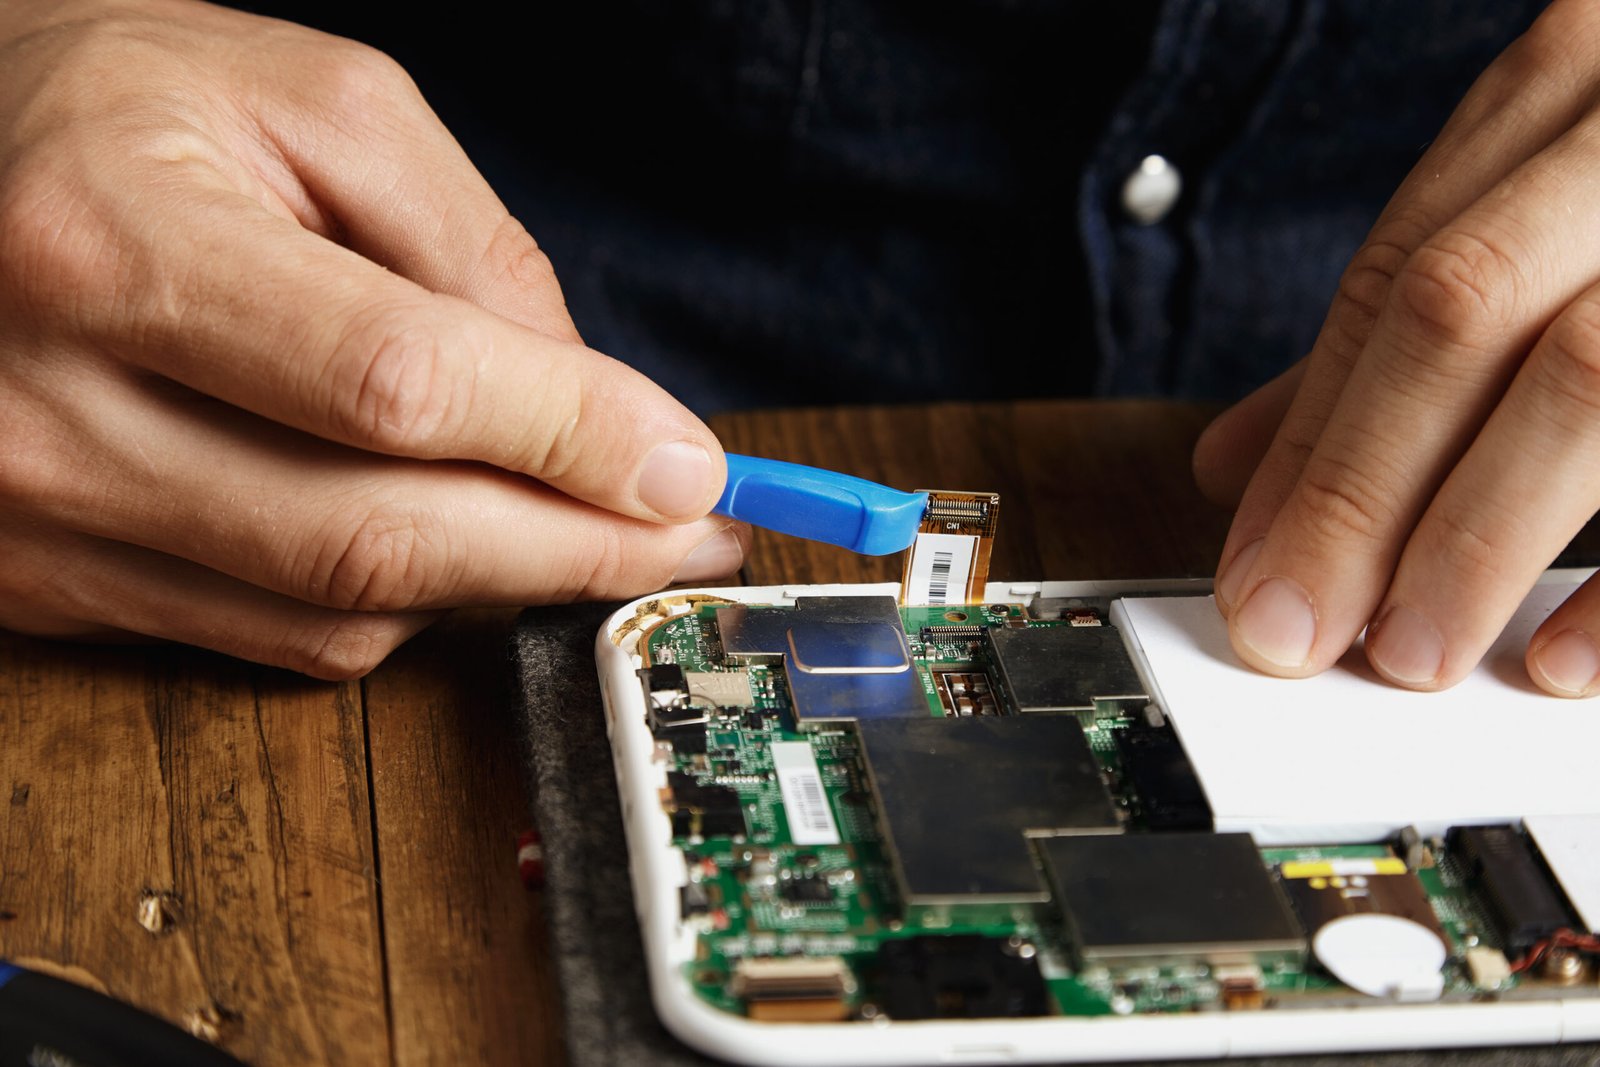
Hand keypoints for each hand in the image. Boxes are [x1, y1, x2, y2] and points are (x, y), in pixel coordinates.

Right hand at [0, 0, 746, 677]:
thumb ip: (467, 246)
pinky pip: (273, 638)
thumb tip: (596, 405)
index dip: (567, 437)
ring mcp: (38, 514)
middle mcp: (50, 403)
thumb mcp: (309, 104)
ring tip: (586, 525)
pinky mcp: (46, 581)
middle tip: (684, 532)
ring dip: (497, 582)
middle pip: (374, 534)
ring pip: (337, 612)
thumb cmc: (115, 112)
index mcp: (113, 238)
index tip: (687, 469)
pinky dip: (398, 605)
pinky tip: (449, 537)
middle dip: (571, 548)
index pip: (393, 384)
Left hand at [1193, 0, 1599, 696]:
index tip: (1253, 574)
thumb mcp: (1554, 201)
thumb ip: (1405, 321)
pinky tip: (1558, 657)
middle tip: (1298, 632)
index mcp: (1575, 82)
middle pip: (1460, 314)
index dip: (1308, 440)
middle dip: (1359, 494)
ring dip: (1475, 537)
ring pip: (1585, 374)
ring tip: (1408, 653)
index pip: (1394, 278)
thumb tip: (1236, 465)